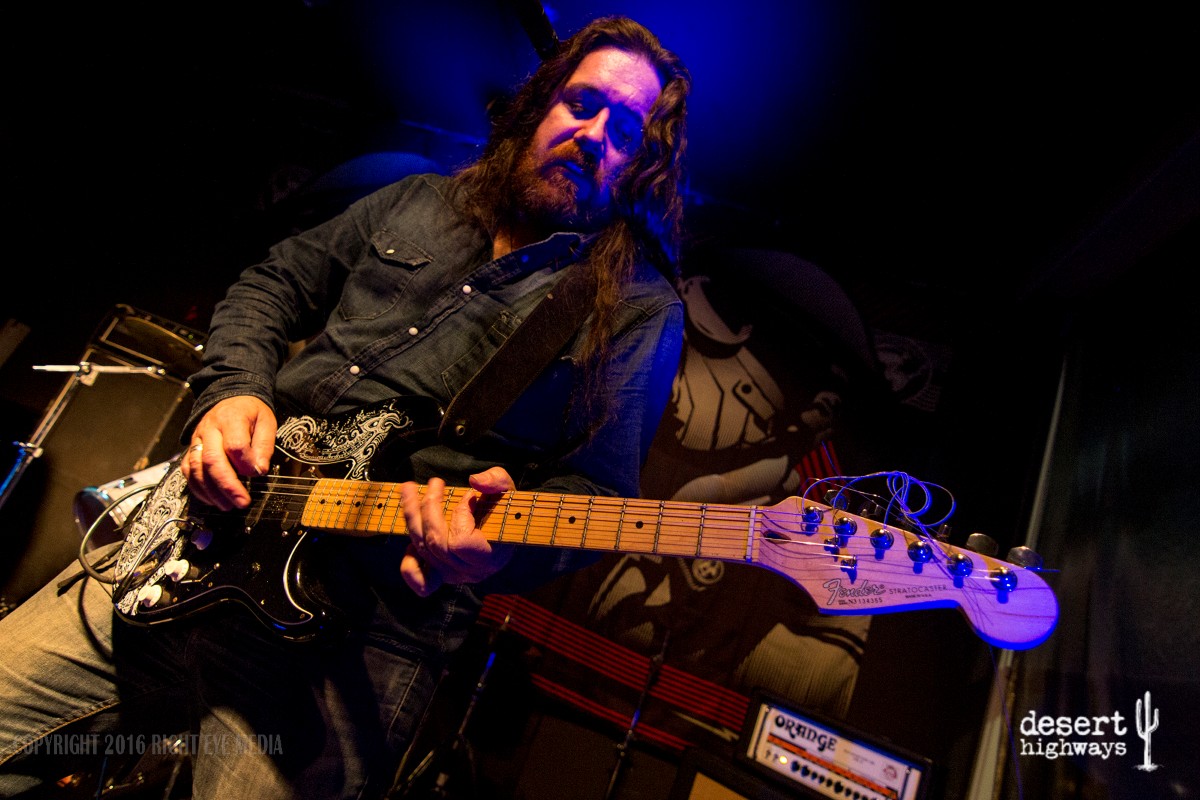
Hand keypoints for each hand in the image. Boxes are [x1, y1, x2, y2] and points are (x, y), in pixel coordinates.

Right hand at [181, 396, 276, 510]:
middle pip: (213, 460)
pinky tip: (211, 499)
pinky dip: (197, 488)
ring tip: (227, 506)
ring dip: (211, 491)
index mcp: (231, 418)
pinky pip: (187, 470)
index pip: (235, 445)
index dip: (246, 464)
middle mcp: (209, 429)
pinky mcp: (191, 449)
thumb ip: (264, 445)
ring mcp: (197, 440)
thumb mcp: (266, 421)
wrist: (230, 399)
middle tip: (242, 502)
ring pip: (196, 468)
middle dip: (227, 485)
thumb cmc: (250, 413)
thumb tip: (260, 470)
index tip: (258, 474)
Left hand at [399, 467, 515, 595]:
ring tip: (409, 489)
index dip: (460, 516)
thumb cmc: (507, 510)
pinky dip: (409, 563)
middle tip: (435, 482)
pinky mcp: (441, 574)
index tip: (470, 496)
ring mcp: (452, 574)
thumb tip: (474, 481)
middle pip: (435, 542)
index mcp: (488, 556)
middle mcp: (468, 570)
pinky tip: (410, 538)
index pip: (460, 542)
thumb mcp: (508, 490)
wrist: (507, 531)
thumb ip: (496, 482)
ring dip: (412, 516)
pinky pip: (420, 580)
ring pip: (422, 548)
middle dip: (429, 506)